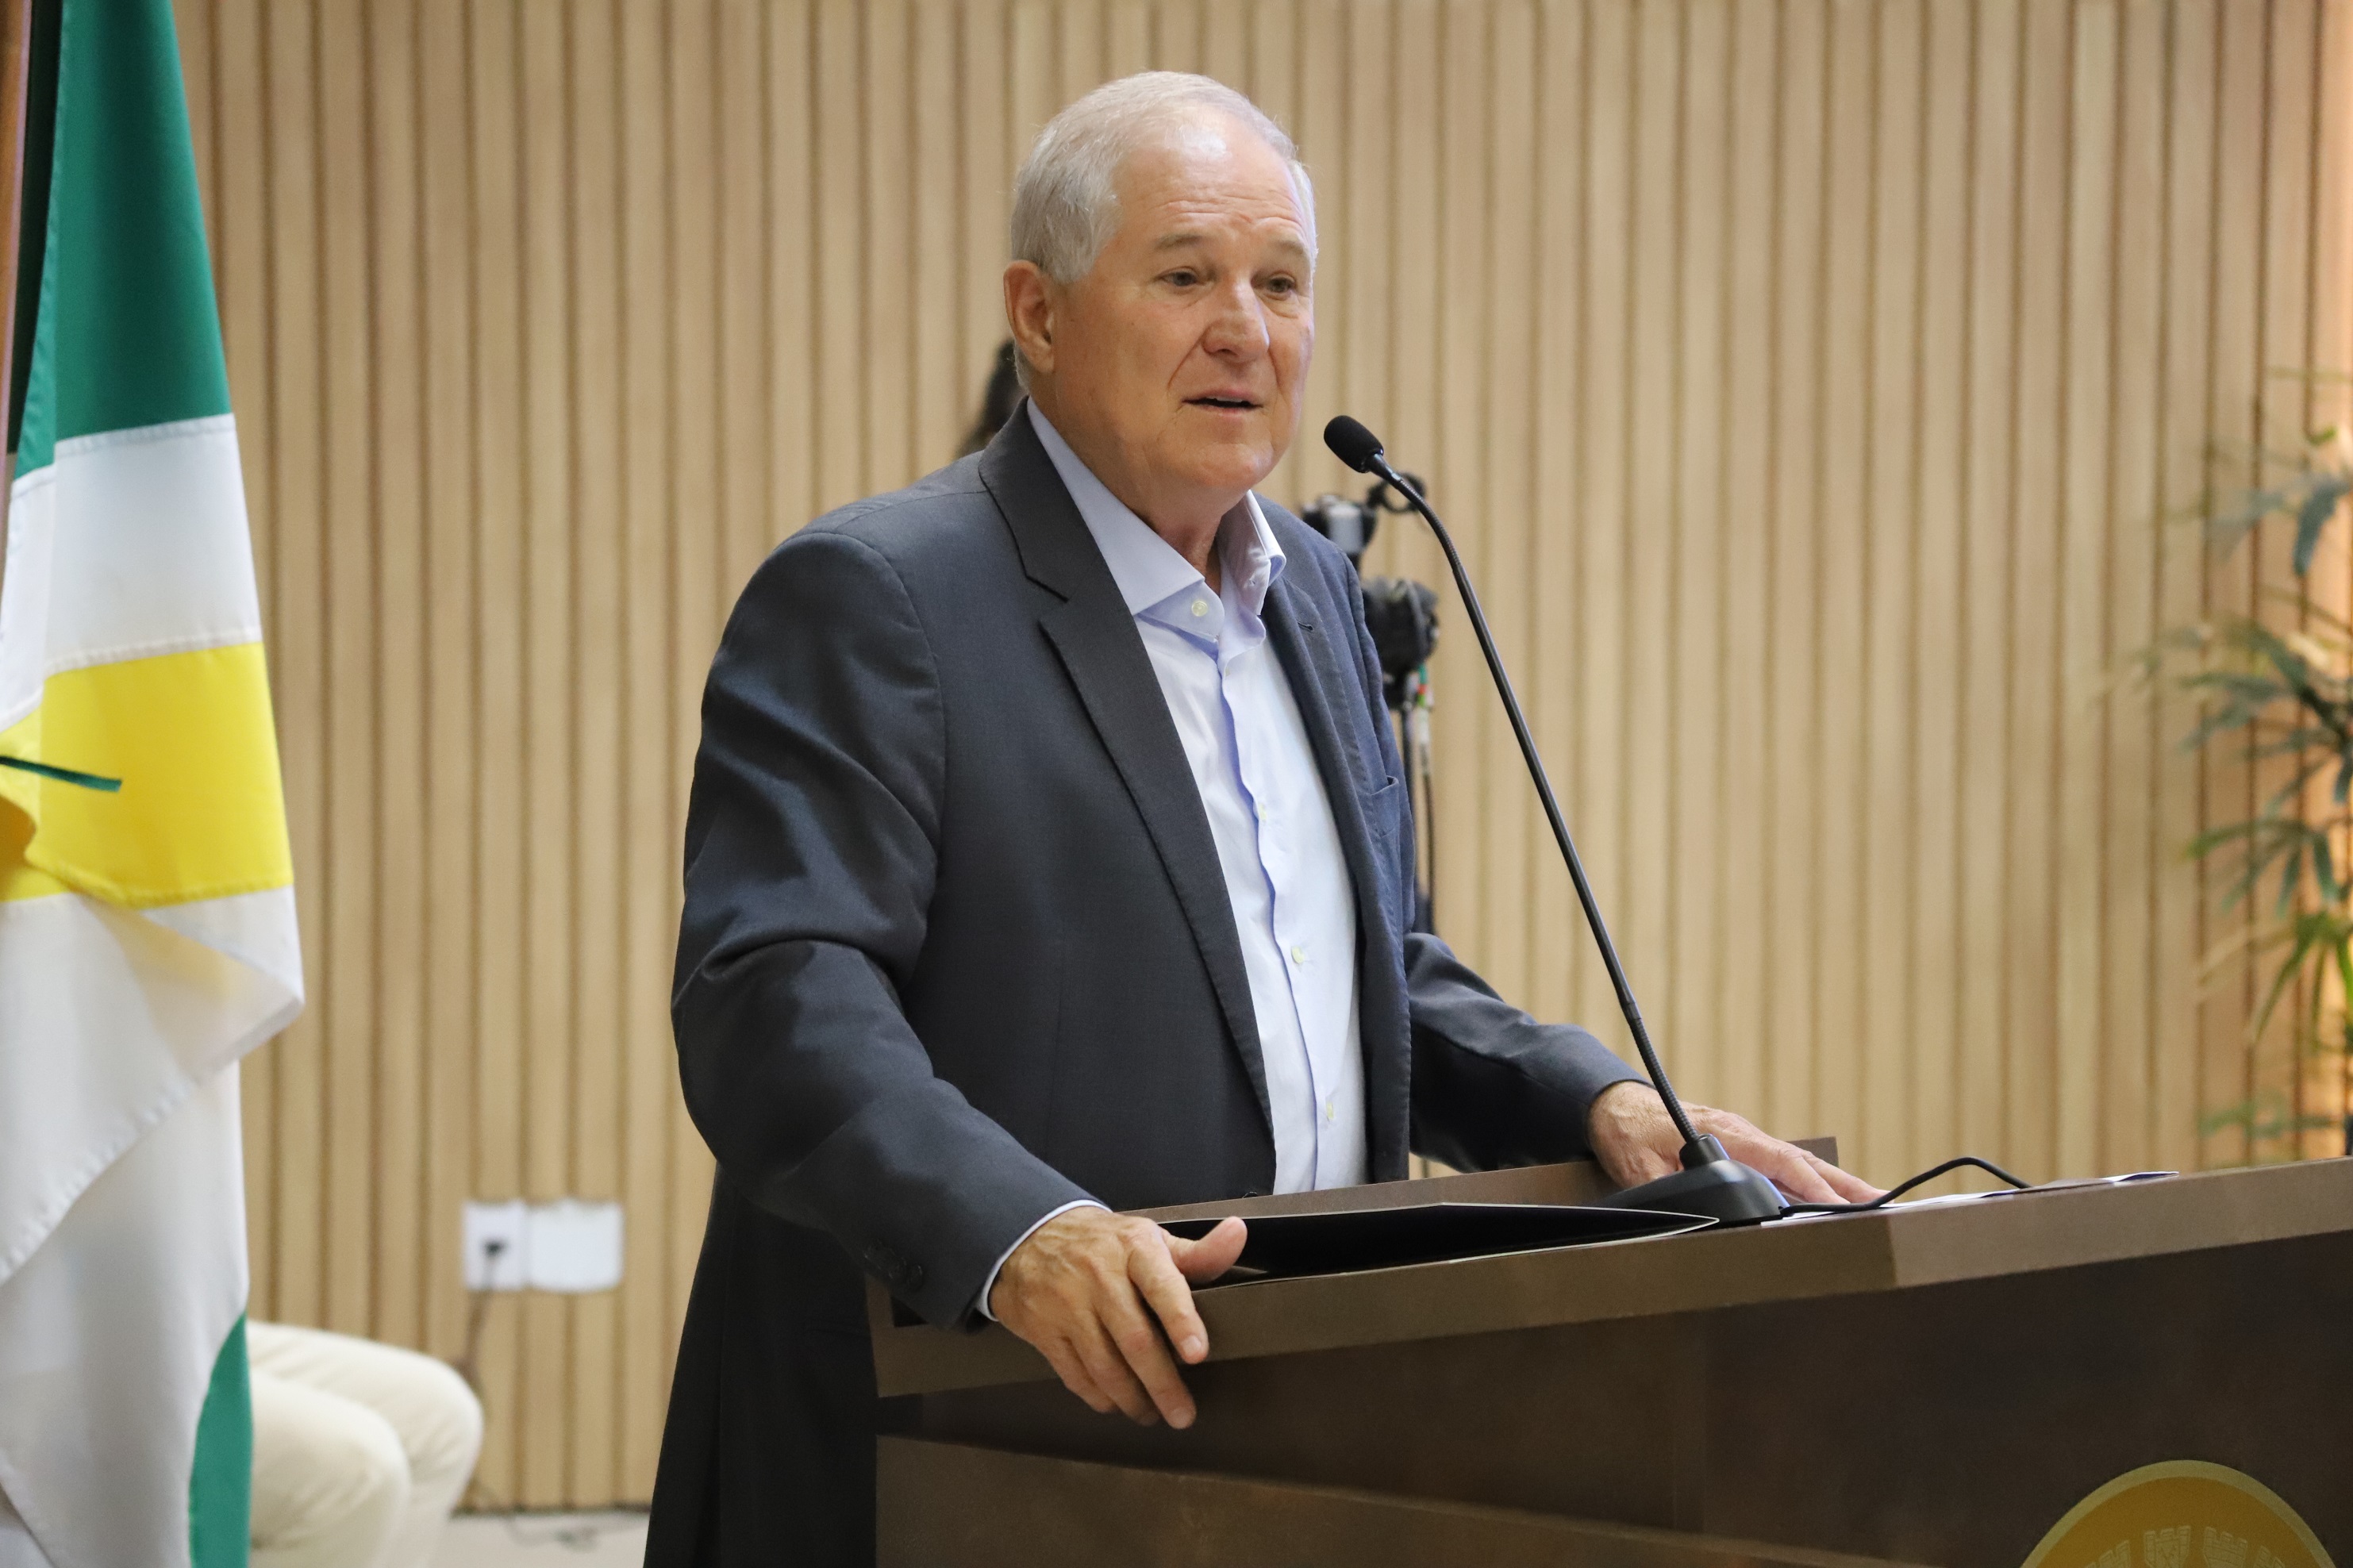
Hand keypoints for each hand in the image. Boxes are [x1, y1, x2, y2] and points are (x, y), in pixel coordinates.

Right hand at [987, 1207, 1247, 1428]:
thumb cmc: (1104, 1245)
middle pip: (1135, 1339)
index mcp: (1134, 1249)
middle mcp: (1099, 1275)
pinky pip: (1075, 1374)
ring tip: (1151, 1413)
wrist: (1029, 1236)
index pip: (1162, 1284)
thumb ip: (1197, 1252)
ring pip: (1104, 1365)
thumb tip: (1237, 1235)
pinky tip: (1115, 1402)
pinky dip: (1099, 1396)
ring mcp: (1068, 1304)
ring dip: (1132, 1398)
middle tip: (1182, 1413)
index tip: (1197, 1353)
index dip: (1181, 1320)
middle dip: (1162, 1384)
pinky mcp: (1043, 1329)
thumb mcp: (1149, 1239)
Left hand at [1586, 1081, 1881, 1204]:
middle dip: (1844, 1185)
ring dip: (1833, 1185)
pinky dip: (1810, 1182)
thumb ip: (1671, 1186)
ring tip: (1872, 1206)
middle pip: (1802, 1162)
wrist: (1612, 1105)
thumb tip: (1697, 1209)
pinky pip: (1782, 1167)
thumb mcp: (1640, 1165)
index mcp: (1725, 1133)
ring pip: (1797, 1165)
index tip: (1840, 1207)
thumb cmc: (1626, 1130)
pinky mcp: (1739, 1149)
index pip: (1779, 1162)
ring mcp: (1744, 1140)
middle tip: (1885, 1204)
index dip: (1811, 1186)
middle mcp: (1742, 1135)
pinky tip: (1827, 1201)